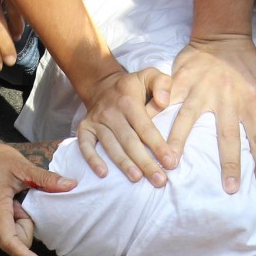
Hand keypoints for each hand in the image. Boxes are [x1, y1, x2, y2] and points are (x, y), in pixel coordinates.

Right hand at [0, 134, 75, 255]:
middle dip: (26, 223)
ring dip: (18, 220)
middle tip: (21, 199)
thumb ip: (46, 179)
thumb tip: (70, 185)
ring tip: (11, 196)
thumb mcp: (20, 165)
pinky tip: (6, 199)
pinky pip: (3, 228)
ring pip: (10, 234)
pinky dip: (10, 218)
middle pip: (16, 238)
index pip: (10, 243)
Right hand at [75, 68, 174, 186]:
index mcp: (129, 101)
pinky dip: (92, 160)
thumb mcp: (150, 75)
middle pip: (129, 141)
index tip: (171, 162)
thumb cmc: (133, 86)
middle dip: (145, 162)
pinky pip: (85, 146)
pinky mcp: (84, 129)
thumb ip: (162, 83)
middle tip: (159, 180)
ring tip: (137, 179)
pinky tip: (103, 174)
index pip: (145, 127)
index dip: (158, 146)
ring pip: (111, 146)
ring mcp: (96, 122)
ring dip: (124, 164)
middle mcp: (111, 113)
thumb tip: (164, 102)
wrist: (103, 86)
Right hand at [167, 38, 255, 192]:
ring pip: (188, 120)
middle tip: (228, 187)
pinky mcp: (181, 82)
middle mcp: (227, 98)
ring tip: (170, 164)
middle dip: (229, 163)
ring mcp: (200, 90)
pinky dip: (154, 116)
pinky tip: (142, 131)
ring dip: (178, 142)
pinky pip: (166, 102)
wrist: (222, 36)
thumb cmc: (250, 63)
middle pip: (227, 136)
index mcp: (252, 99)